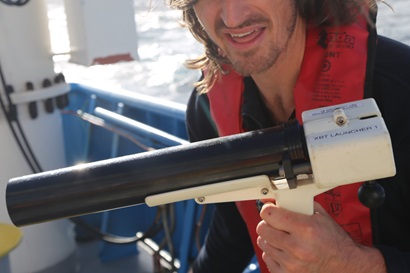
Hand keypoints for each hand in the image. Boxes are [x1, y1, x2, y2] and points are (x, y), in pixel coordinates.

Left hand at [256, 201, 385, 272]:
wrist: (346, 266)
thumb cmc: (334, 241)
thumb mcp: (321, 216)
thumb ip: (299, 204)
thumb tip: (276, 199)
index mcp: (306, 229)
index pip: (269, 214)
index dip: (268, 209)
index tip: (270, 209)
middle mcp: (297, 247)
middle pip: (262, 229)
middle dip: (268, 223)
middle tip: (276, 223)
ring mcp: (291, 264)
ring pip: (263, 243)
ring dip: (270, 238)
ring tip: (283, 237)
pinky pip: (267, 258)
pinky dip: (273, 253)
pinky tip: (284, 250)